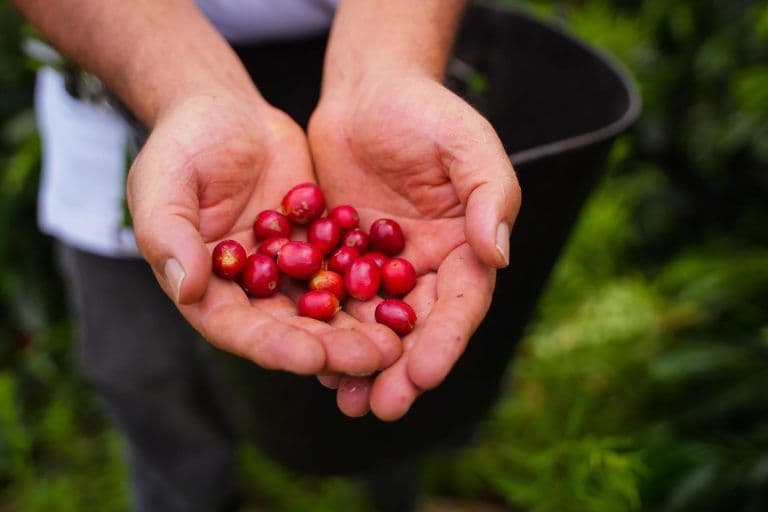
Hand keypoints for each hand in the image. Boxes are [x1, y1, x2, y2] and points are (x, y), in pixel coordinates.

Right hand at [127, 92, 400, 381]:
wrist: (225, 111)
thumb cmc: (182, 144)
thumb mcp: (164, 184)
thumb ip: (170, 235)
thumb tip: (188, 288)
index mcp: (208, 289)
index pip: (240, 329)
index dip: (275, 346)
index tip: (312, 356)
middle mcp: (251, 291)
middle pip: (292, 329)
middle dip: (332, 346)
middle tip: (375, 357)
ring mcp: (288, 271)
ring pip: (327, 308)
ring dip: (360, 327)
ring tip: (397, 341)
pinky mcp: (319, 246)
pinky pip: (348, 269)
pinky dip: (374, 286)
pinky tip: (407, 298)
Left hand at [309, 74, 520, 418]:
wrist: (369, 92)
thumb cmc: (426, 111)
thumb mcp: (468, 146)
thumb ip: (489, 197)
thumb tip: (497, 257)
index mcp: (466, 249)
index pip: (461, 305)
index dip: (445, 342)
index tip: (425, 374)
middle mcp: (426, 268)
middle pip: (416, 329)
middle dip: (401, 371)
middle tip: (383, 407)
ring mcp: (382, 268)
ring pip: (373, 326)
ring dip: (360, 365)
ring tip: (346, 401)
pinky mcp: (340, 259)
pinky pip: (333, 302)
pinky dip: (324, 331)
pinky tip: (309, 359)